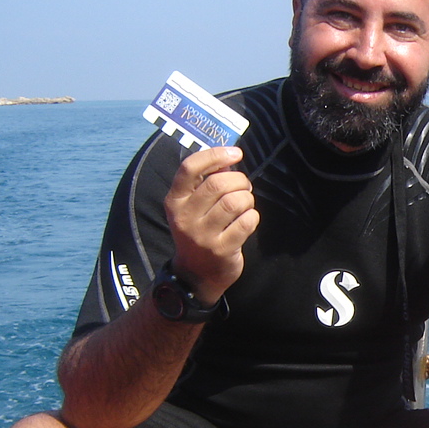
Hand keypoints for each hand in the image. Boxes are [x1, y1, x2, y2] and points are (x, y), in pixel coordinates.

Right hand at [164, 147, 257, 301]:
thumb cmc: (200, 231)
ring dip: (247, 198)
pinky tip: (248, 220)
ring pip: (235, 202)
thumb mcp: (191, 207)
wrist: (197, 275)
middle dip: (239, 180)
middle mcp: (185, 217)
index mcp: (175, 201)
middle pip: (218, 183)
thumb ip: (204, 183)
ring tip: (246, 204)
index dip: (215, 155)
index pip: (190, 167)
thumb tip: (229, 159)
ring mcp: (202, 235)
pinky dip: (253, 217)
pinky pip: (246, 222)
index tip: (236, 153)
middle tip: (244, 186)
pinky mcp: (221, 250)